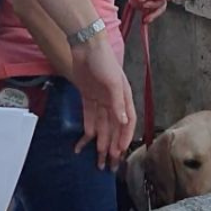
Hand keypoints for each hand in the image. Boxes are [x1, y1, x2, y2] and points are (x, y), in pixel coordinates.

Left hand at [68, 35, 134, 168]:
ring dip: (99, 143)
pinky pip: (89, 118)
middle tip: (108, 164)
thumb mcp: (113, 82)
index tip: (119, 153)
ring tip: (97, 160)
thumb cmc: (104, 60)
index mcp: (124, 98)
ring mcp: (100, 100)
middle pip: (113, 129)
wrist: (86, 45)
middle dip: (111, 147)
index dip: (124, 139)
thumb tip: (123, 122)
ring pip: (101, 126)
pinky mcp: (88, 97)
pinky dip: (86, 130)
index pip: (127, 123)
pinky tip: (83, 143)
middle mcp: (114, 102)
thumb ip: (118, 103)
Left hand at [122, 0, 170, 24]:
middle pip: (160, 7)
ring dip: (142, 8)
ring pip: (152, 9)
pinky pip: (146, 9)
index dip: (154, 5)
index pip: (162, 0)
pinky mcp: (148, 1)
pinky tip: (133, 4)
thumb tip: (142, 0)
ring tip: (131, 1)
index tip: (144, 4)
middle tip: (145, 20)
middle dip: (152, 13)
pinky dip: (140, 9)